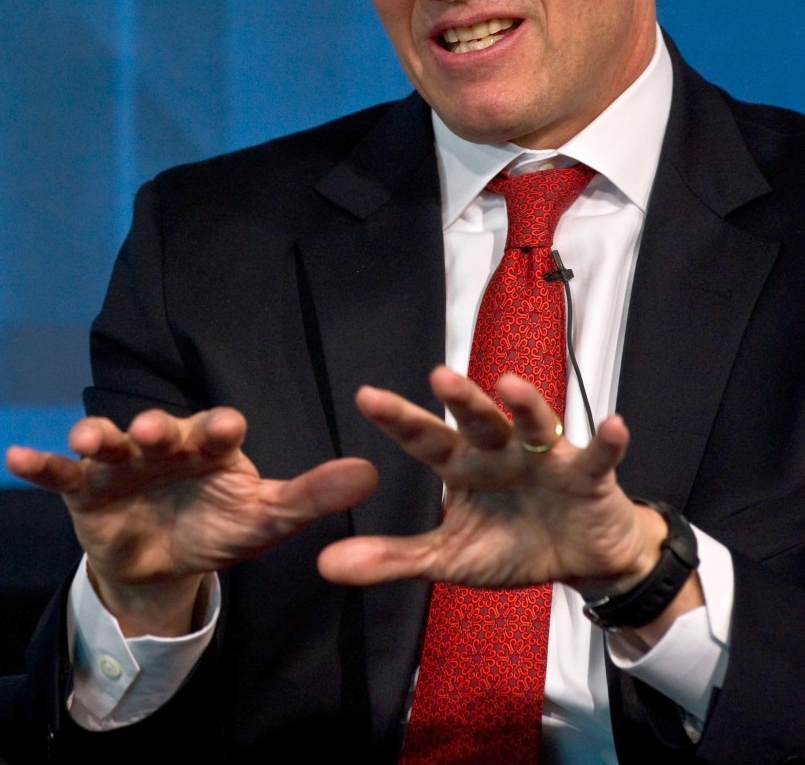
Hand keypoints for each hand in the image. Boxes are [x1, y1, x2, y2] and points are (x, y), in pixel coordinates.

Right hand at [7, 407, 377, 634]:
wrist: (164, 562)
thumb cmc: (220, 526)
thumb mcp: (266, 518)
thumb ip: (314, 496)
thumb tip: (373, 473)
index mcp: (212, 446)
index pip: (218, 429)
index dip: (219, 427)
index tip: (224, 429)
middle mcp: (166, 444)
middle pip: (160, 430)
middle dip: (154, 429)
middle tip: (152, 432)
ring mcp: (123, 463)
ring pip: (110, 441)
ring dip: (99, 436)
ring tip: (89, 438)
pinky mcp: (87, 488)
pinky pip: (62, 472)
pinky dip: (43, 463)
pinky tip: (16, 457)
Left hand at [319, 367, 665, 596]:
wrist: (581, 559)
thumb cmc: (514, 545)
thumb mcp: (450, 558)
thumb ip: (393, 557)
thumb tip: (325, 563)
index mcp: (465, 466)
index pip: (427, 438)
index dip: (399, 419)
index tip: (366, 396)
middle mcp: (503, 450)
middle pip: (479, 419)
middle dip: (461, 398)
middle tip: (439, 376)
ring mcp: (548, 458)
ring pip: (535, 424)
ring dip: (526, 404)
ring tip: (510, 385)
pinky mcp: (590, 474)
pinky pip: (599, 456)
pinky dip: (608, 442)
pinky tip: (614, 426)